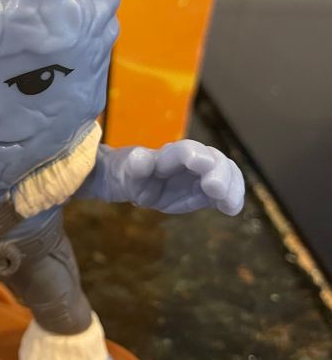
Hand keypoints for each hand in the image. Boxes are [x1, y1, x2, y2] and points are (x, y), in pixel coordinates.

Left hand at [121, 140, 243, 215]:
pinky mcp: (206, 191)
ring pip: (224, 172)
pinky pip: (224, 191)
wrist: (135, 181)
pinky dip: (232, 198)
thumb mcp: (127, 171)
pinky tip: (232, 209)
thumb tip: (139, 157)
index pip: (184, 150)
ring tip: (230, 205)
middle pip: (213, 158)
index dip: (195, 154)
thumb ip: (136, 165)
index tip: (201, 163)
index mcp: (168, 155)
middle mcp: (190, 160)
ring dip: (231, 186)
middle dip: (219, 172)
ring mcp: (200, 175)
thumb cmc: (129, 172)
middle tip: (217, 190)